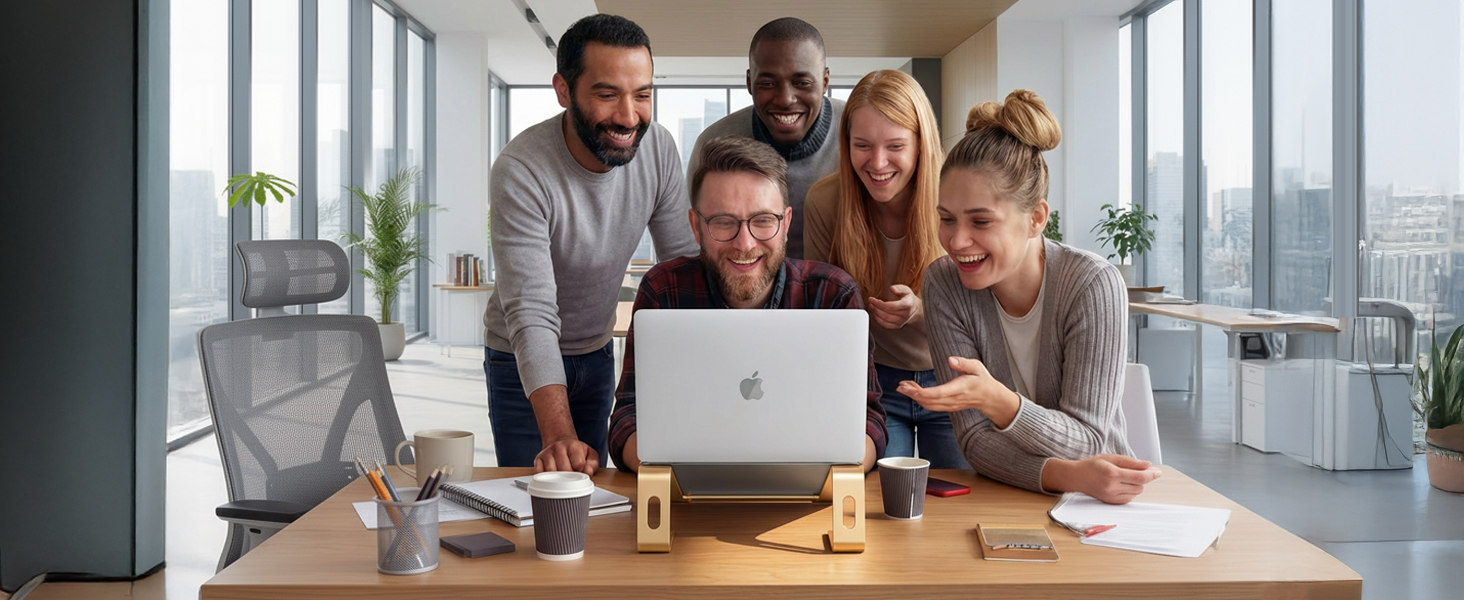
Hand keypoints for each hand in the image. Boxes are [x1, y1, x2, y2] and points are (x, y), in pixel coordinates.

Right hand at [534, 436, 599, 474]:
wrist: (561, 443)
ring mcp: (546, 453)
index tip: (580, 471)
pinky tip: (552, 478)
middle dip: (570, 477)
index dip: (581, 472)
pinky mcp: (537, 460)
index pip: (578, 464)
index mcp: (573, 445)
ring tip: (562, 477)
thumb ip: (592, 464)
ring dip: (557, 479)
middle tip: (572, 476)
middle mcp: (558, 447)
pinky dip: (545, 479)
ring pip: (551, 473)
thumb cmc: (576, 452)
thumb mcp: (590, 455)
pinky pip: (539, 474)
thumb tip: (587, 472)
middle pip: (564, 470)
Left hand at [867, 285, 921, 329]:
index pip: (892, 306)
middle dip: (876, 308)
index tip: (872, 299)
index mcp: (908, 305)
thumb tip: (892, 288)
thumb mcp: (906, 290)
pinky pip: (886, 325)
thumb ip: (899, 288)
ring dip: (876, 313)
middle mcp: (905, 315)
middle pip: (887, 314)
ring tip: (871, 306)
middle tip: (870, 302)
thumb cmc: (908, 298)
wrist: (914, 308)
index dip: (880, 303)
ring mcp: (902, 321)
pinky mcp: (898, 326)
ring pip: (886, 320)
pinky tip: (875, 314)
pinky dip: (878, 320)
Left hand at [897, 356, 1019, 425]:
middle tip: (900, 386)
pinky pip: (931, 406)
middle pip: (929, 400)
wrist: (989, 397)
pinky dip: (920, 400)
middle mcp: (953, 400)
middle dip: (913, 394)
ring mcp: (950, 405)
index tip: (910, 388)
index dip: (923, 393)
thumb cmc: (982, 380)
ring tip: (903, 387)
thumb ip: (964, 363)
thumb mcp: (977, 367)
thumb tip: (951, 360)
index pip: (939, 393)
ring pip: (928, 405)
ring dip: (914, 397)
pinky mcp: (947, 406)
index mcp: (960, 389)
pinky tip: (912, 392)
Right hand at [1045, 454, 1161, 503]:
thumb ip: (1130, 462)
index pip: (1139, 477)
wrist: (1076, 477)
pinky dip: (1130, 491)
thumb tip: (1148, 465)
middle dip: (1142, 478)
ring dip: (1136, 484)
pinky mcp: (1111, 502)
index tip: (1158, 472)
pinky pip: (1129, 498)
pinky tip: (1122, 484)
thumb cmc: (1092, 465)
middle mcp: (1112, 487)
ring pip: (1136, 493)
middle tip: (1139, 470)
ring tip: (1126, 476)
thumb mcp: (1110, 457)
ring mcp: (1111, 496)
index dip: (1152, 475)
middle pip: (1140, 485)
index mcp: (1112, 474)